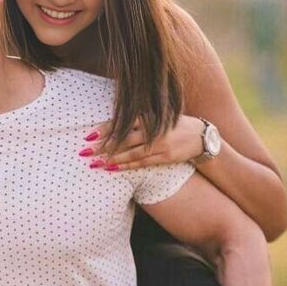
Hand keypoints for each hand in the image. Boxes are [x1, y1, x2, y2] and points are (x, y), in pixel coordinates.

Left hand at [80, 115, 204, 170]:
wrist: (202, 137)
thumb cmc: (175, 125)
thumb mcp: (159, 116)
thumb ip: (140, 119)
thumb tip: (114, 124)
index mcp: (150, 117)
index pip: (123, 122)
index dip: (105, 129)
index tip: (89, 135)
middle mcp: (154, 130)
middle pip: (124, 138)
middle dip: (103, 146)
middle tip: (85, 152)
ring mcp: (160, 144)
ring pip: (131, 153)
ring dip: (112, 159)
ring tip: (95, 163)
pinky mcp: (165, 157)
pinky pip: (142, 163)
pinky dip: (126, 166)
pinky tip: (112, 169)